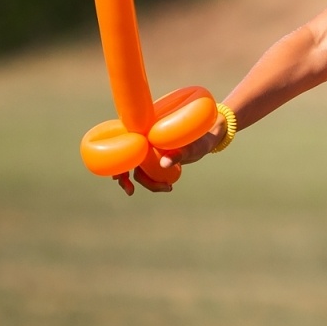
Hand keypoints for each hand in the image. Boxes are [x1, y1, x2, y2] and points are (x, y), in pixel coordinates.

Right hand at [111, 121, 226, 195]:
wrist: (209, 137)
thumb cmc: (200, 138)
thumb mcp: (192, 146)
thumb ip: (179, 154)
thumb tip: (164, 165)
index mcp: (147, 133)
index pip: (124, 147)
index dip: (117, 162)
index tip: (119, 177)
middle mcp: (146, 141)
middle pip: (127, 160)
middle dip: (124, 177)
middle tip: (130, 192)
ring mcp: (151, 150)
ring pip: (138, 169)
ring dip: (146, 182)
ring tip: (166, 188)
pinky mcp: (158, 158)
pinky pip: (149, 171)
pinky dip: (152, 181)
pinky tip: (166, 186)